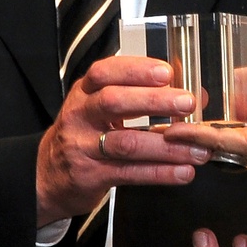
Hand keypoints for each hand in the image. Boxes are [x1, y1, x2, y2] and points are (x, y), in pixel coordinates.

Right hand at [35, 55, 208, 225]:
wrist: (48, 176)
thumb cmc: (85, 135)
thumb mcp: (104, 109)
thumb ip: (145, 97)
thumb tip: (197, 94)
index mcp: (85, 92)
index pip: (105, 72)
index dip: (136, 70)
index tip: (166, 72)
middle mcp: (80, 115)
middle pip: (114, 102)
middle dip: (154, 101)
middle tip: (187, 103)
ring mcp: (83, 147)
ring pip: (127, 143)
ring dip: (167, 146)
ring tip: (198, 149)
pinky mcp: (90, 175)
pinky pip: (129, 173)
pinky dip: (159, 173)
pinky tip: (183, 172)